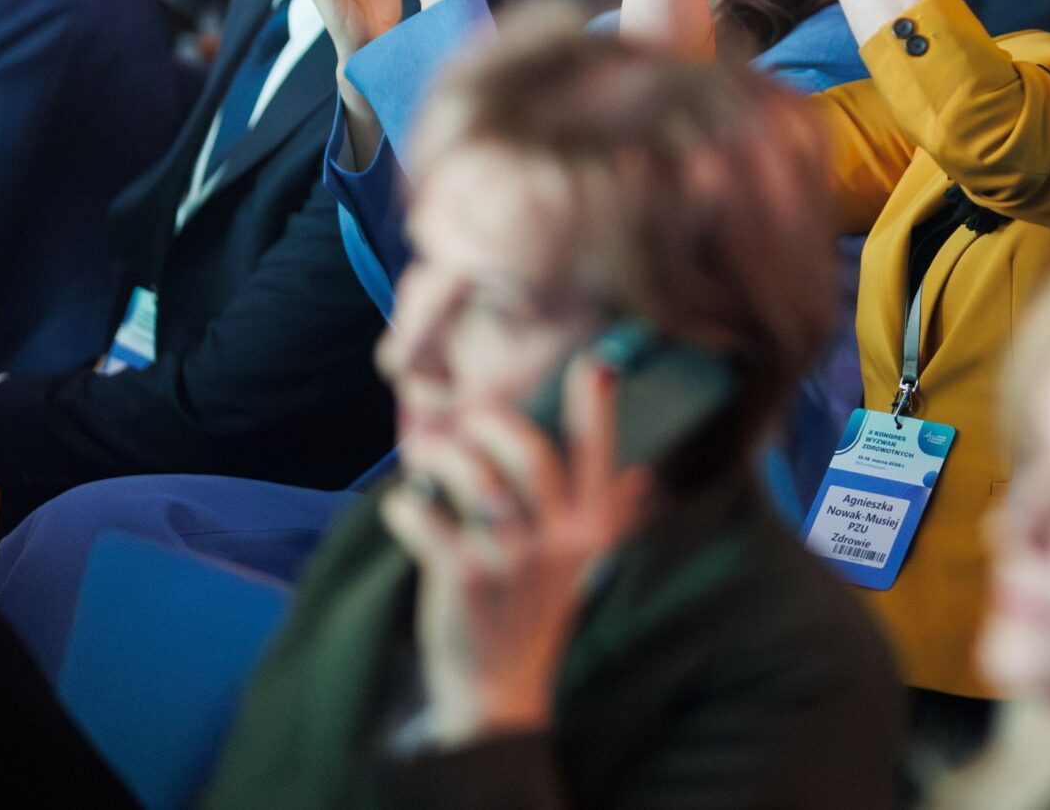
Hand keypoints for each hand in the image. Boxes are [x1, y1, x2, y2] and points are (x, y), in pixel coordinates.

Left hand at [381, 357, 653, 746]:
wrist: (499, 688)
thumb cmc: (536, 613)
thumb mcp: (581, 565)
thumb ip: (610, 517)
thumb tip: (643, 475)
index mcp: (588, 530)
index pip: (600, 456)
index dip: (599, 407)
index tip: (598, 360)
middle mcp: (558, 541)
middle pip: (531, 454)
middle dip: (491, 422)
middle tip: (465, 419)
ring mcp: (511, 561)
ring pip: (476, 479)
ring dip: (441, 456)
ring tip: (425, 456)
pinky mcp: (463, 579)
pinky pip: (426, 518)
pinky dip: (407, 504)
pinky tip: (406, 506)